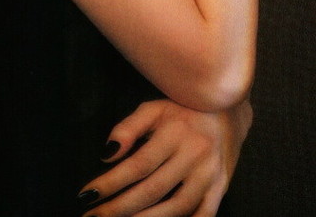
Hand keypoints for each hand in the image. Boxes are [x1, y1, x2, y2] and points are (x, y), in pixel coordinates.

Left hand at [77, 99, 252, 216]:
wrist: (227, 109)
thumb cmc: (181, 108)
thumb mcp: (153, 108)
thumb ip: (128, 128)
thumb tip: (106, 155)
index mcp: (175, 133)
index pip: (137, 165)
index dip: (111, 182)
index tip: (87, 194)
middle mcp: (194, 155)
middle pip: (153, 190)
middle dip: (120, 207)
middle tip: (94, 216)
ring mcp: (210, 174)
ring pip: (177, 207)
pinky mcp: (221, 187)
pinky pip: (204, 215)